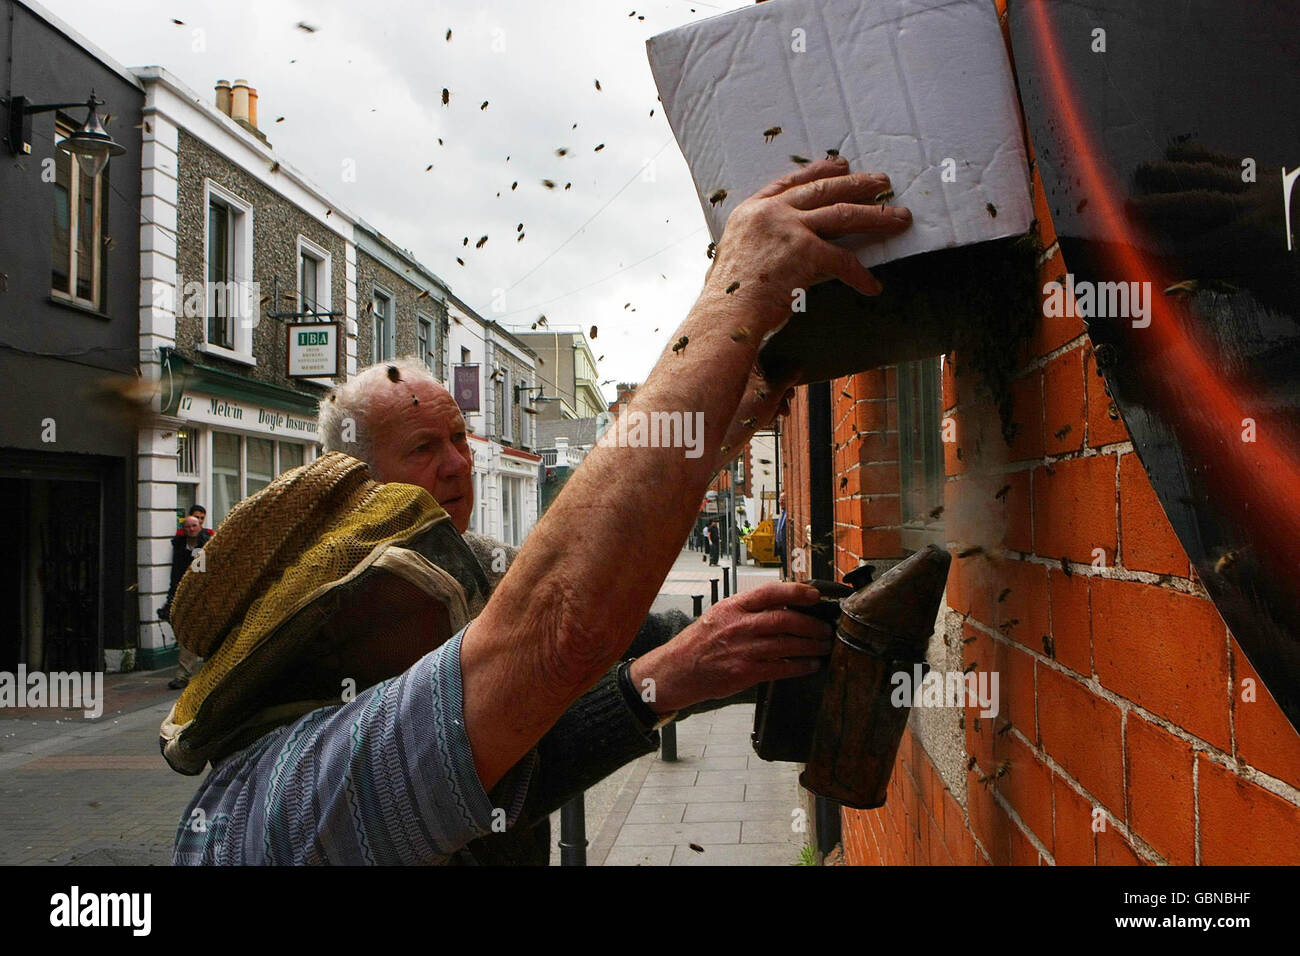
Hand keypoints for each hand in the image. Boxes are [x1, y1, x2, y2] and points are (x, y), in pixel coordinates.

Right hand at [628, 582, 832, 715]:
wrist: (676, 670)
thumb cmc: (698, 642)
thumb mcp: (720, 614)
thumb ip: (748, 609)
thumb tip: (783, 605)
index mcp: (733, 607)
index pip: (770, 592)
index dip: (796, 592)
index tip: (814, 595)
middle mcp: (739, 626)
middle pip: (784, 620)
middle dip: (811, 625)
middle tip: (825, 628)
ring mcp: (742, 650)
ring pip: (787, 644)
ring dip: (811, 646)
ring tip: (824, 646)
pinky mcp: (745, 673)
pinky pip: (780, 668)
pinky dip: (799, 666)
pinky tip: (810, 665)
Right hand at [703, 156, 912, 332]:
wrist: (727, 314)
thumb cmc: (728, 298)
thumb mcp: (735, 258)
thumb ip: (758, 247)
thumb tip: (776, 255)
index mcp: (751, 211)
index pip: (790, 182)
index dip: (818, 171)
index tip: (840, 165)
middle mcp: (771, 213)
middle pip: (823, 190)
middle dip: (857, 184)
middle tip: (881, 182)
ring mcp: (790, 229)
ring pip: (842, 213)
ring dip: (876, 216)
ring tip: (899, 217)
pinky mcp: (806, 251)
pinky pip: (843, 261)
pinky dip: (860, 276)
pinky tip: (872, 286)